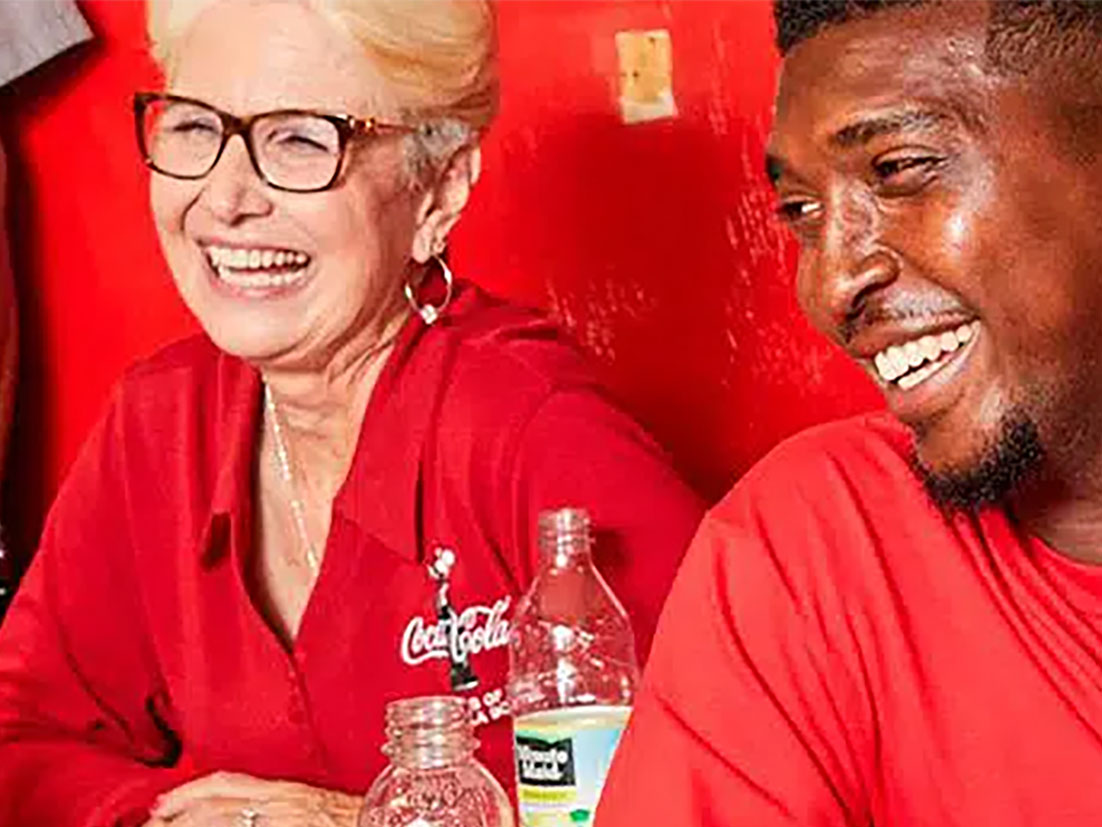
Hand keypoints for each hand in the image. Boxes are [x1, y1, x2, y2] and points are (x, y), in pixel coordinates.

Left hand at [144, 771, 361, 825]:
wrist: (385, 821)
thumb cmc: (355, 819)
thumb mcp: (314, 804)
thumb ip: (282, 804)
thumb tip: (247, 812)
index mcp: (287, 790)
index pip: (226, 784)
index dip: (188, 793)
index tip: (160, 805)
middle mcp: (282, 805)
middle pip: (216, 807)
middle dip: (178, 817)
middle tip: (153, 826)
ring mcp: (284, 820)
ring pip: (225, 821)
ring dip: (189, 826)